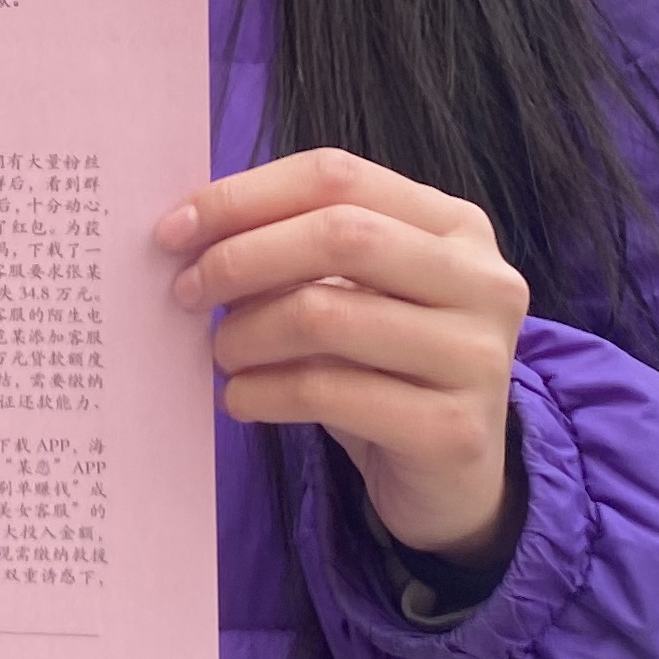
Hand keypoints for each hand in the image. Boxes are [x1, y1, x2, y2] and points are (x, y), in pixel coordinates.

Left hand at [159, 150, 527, 563]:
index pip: (339, 177)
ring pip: (327, 314)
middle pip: (340, 235)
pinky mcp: (451, 430)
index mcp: (456, 226)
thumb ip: (298, 252)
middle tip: (187, 292)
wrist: (449, 481)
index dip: (246, 196)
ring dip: (247, 332)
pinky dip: (263, 391)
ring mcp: (476, 356)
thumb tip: (193, 230)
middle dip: (241, 258)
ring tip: (221, 354)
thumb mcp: (354, 296)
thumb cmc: (386, 372)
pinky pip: (327, 392)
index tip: (175, 229)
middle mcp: (483, 281)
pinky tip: (240, 399)